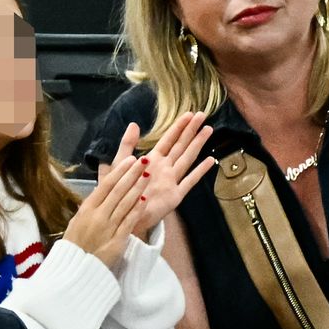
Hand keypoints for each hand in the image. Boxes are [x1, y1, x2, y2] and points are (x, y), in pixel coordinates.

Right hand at [63, 152, 148, 267]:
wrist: (76, 268)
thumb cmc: (75, 244)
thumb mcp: (77, 221)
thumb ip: (90, 207)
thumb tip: (101, 192)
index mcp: (87, 208)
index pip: (106, 185)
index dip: (119, 171)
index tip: (130, 159)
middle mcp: (98, 215)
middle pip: (118, 191)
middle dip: (132, 174)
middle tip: (144, 161)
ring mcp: (108, 227)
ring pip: (126, 203)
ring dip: (138, 188)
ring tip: (148, 175)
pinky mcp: (117, 240)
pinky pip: (129, 222)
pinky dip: (137, 210)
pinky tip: (145, 199)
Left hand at [109, 115, 214, 237]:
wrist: (121, 214)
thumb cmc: (119, 190)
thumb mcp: (119, 164)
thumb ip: (126, 145)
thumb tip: (134, 124)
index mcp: (151, 159)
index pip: (167, 140)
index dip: (178, 127)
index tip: (189, 114)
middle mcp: (164, 168)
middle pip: (181, 145)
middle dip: (191, 130)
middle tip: (203, 115)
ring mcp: (171, 180)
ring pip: (187, 158)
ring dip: (197, 145)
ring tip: (208, 131)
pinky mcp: (175, 195)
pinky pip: (189, 181)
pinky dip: (199, 171)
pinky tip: (210, 161)